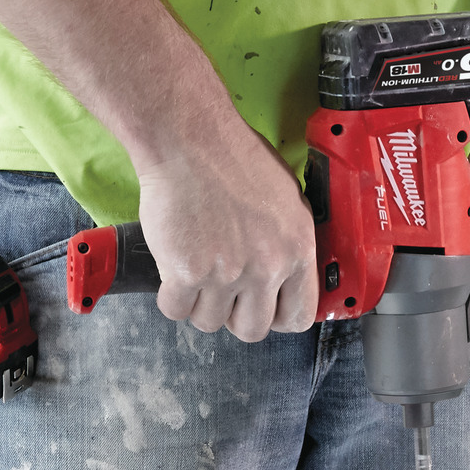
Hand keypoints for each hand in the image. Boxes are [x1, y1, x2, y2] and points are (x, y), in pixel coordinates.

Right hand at [133, 114, 318, 340]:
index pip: (299, 316)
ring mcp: (227, 273)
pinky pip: (176, 310)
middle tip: (222, 292)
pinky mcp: (186, 273)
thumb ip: (288, 241)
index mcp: (297, 249)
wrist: (190, 140)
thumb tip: (284, 272)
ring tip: (195, 271)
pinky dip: (170, 297)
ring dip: (199, 304)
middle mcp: (267, 267)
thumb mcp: (287, 197)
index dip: (277, 317)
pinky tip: (173, 271)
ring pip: (210, 322)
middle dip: (234, 316)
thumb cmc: (234, 157)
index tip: (263, 307)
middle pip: (252, 330)